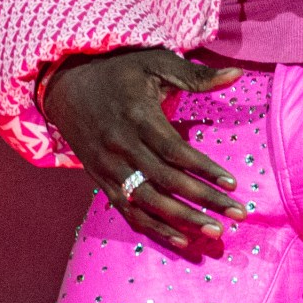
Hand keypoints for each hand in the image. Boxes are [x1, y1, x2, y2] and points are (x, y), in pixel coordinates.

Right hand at [42, 48, 244, 250]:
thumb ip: (195, 75)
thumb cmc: (118, 71)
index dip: (204, 169)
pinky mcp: (100, 180)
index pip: (175, 151)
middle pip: (166, 181)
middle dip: (203, 200)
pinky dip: (154, 228)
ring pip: (148, 201)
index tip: (232, 184)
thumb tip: (237, 75)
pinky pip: (129, 210)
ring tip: (214, 231)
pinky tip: (181, 240)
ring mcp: (108, 167)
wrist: (65, 84)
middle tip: (237, 214)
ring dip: (182, 220)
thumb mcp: (156, 62)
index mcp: (137, 117)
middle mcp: (121, 146)